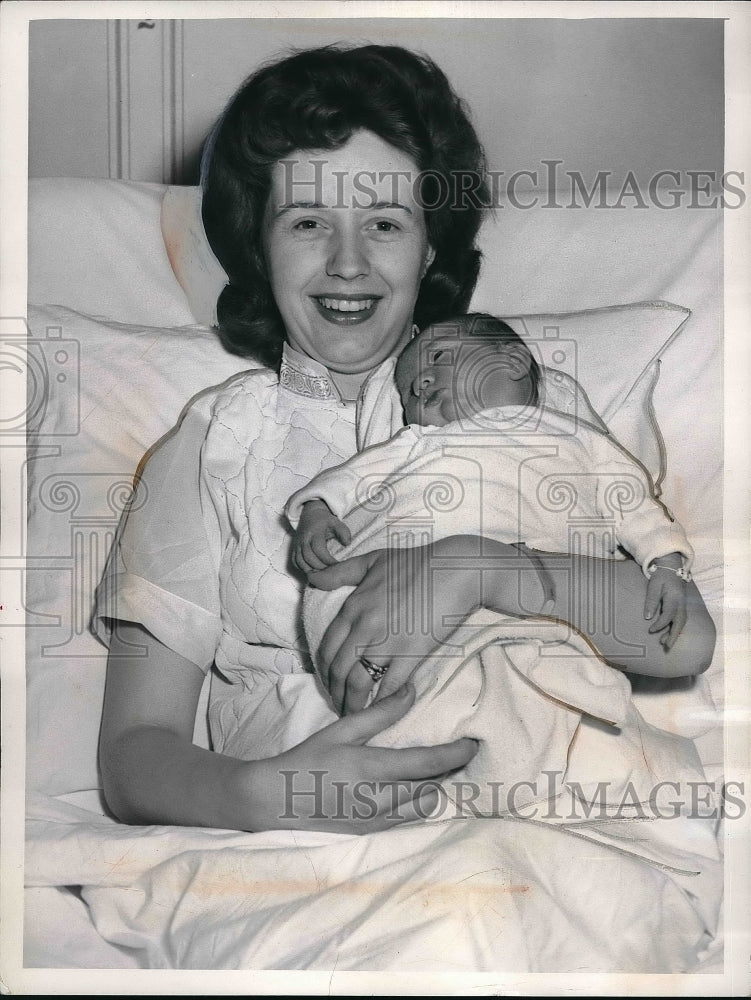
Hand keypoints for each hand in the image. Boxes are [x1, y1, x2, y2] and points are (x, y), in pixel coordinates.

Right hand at [243, 683, 477, 832]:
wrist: (276, 800)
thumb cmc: (307, 759)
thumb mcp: (342, 730)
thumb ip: (380, 713)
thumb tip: (411, 692)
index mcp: (372, 769)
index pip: (428, 764)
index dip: (456, 754)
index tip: (473, 743)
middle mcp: (379, 799)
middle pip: (433, 789)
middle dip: (449, 772)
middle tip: (456, 753)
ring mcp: (375, 821)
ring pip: (423, 809)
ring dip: (434, 790)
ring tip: (435, 771)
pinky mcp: (370, 833)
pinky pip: (406, 821)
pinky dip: (416, 804)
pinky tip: (411, 789)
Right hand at [292, 499, 350, 573]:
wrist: (310, 514)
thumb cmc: (325, 521)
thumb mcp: (336, 522)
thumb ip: (343, 532)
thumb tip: (347, 543)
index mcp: (315, 533)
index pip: (319, 550)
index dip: (327, 560)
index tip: (337, 564)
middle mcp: (304, 540)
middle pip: (308, 558)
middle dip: (320, 567)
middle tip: (330, 571)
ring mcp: (297, 545)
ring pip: (300, 562)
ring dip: (311, 570)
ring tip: (322, 573)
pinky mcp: (294, 548)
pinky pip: (295, 562)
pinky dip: (302, 569)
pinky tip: (312, 570)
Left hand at [308, 535, 514, 714]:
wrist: (454, 569)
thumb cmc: (416, 562)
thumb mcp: (372, 560)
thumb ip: (340, 572)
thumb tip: (312, 578)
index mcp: (353, 606)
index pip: (327, 647)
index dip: (324, 671)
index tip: (329, 682)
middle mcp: (364, 627)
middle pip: (338, 670)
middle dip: (334, 692)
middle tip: (338, 704)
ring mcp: (386, 642)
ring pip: (358, 683)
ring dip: (353, 703)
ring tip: (354, 713)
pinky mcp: (411, 654)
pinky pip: (389, 686)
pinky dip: (383, 702)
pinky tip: (381, 709)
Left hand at [644, 565, 687, 650]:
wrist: (671, 567)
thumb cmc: (661, 576)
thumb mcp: (653, 585)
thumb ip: (651, 600)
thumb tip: (647, 617)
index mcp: (674, 597)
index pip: (669, 615)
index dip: (660, 624)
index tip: (650, 630)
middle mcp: (681, 603)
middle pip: (680, 622)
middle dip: (674, 635)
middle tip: (666, 646)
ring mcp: (682, 604)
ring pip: (681, 622)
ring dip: (674, 633)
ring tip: (664, 643)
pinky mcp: (681, 605)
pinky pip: (680, 619)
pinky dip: (675, 628)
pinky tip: (668, 634)